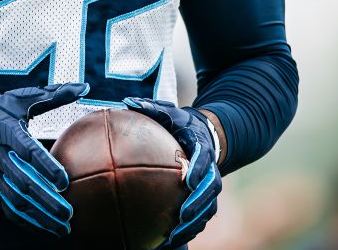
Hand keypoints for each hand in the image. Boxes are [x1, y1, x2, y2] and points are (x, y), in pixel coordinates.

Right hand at [0, 83, 88, 236]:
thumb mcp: (20, 98)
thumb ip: (53, 95)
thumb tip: (84, 87)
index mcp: (7, 131)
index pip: (27, 151)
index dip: (45, 167)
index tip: (64, 180)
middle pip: (22, 182)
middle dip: (45, 200)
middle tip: (68, 213)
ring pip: (15, 200)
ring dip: (38, 217)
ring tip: (62, 227)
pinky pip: (7, 208)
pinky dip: (25, 221)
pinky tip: (44, 229)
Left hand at [124, 97, 222, 247]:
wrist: (209, 134)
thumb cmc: (183, 124)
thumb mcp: (171, 112)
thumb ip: (151, 108)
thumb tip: (126, 101)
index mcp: (202, 148)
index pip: (205, 160)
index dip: (200, 171)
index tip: (189, 181)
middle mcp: (211, 169)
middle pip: (210, 192)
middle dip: (198, 207)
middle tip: (183, 219)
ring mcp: (211, 186)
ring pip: (208, 210)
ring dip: (194, 225)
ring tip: (175, 238)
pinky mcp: (206, 198)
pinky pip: (201, 217)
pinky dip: (189, 230)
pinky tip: (170, 242)